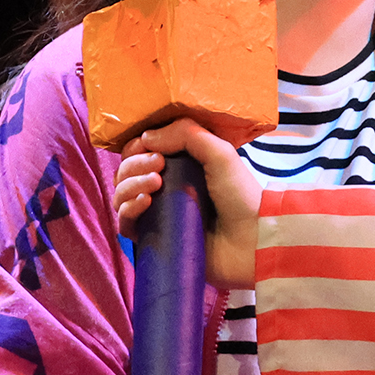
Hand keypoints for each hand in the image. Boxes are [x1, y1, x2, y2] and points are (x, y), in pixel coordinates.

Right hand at [113, 118, 261, 288]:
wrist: (253, 239)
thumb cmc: (241, 195)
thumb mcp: (219, 153)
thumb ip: (186, 134)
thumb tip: (146, 138)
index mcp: (179, 165)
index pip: (141, 151)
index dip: (138, 147)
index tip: (151, 148)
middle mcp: (165, 188)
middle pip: (126, 171)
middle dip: (134, 164)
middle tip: (158, 166)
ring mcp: (158, 214)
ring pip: (121, 195)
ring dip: (129, 184)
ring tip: (154, 184)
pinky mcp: (154, 238)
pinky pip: (125, 224)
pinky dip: (128, 209)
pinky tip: (143, 202)